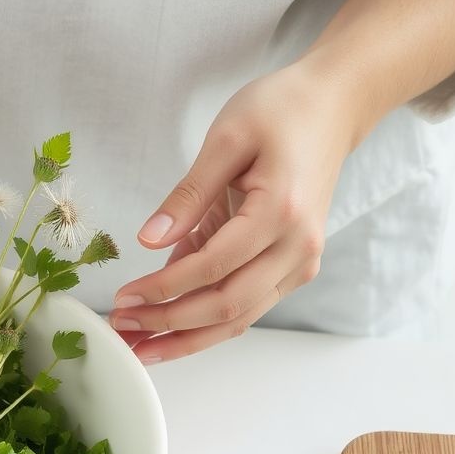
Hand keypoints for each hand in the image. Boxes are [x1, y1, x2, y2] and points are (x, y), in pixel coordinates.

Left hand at [111, 62, 357, 361]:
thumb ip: (187, 195)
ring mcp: (299, 263)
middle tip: (122, 326)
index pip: (213, 266)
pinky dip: (205, 322)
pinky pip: (246, 306)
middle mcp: (298, 248)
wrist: (333, 107)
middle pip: (227, 306)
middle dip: (168, 324)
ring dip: (185, 338)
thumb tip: (148, 240)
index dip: (163, 288)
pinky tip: (165, 326)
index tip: (124, 296)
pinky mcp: (292, 268)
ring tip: (138, 346)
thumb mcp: (226, 138)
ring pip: (238, 319)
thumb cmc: (281, 111)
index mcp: (281, 212)